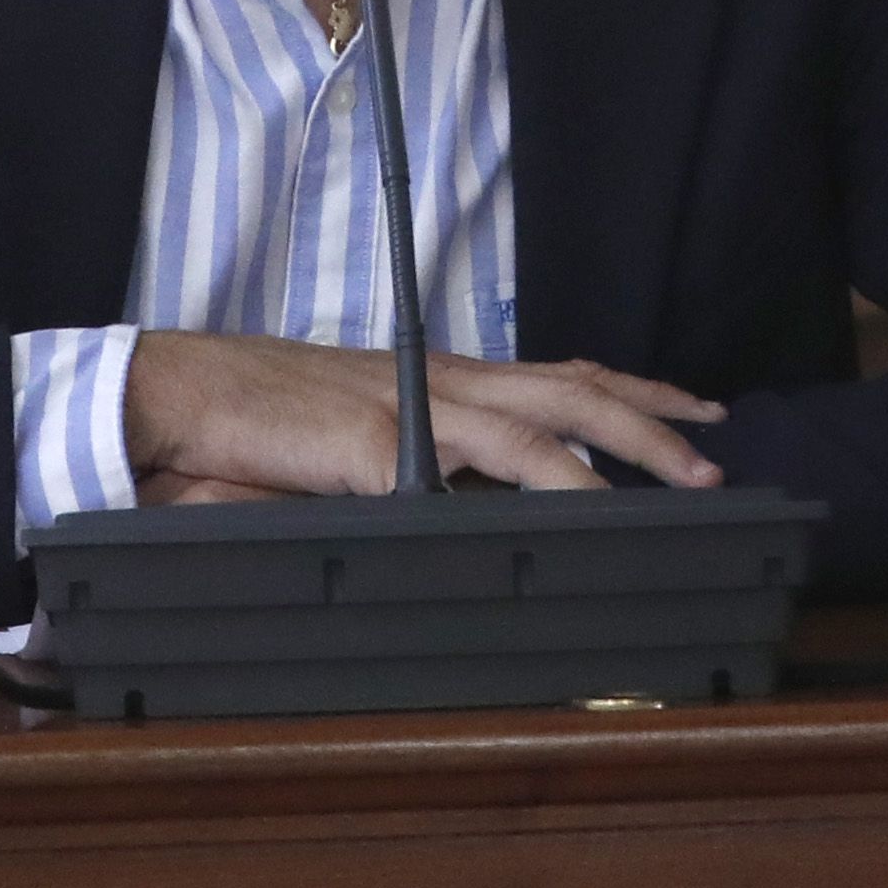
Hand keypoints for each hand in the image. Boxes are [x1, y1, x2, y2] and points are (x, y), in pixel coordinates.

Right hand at [125, 328, 728, 498]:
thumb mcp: (340, 445)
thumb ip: (402, 471)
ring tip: (686, 478)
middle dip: (653, 415)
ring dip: (627, 448)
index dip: (623, 390)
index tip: (683, 407)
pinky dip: (545, 484)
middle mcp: (435, 382)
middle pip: (571, 388)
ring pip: (548, 419)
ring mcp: (412, 407)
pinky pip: (482, 465)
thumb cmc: (243, 425)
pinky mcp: (381, 444)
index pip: (550, 376)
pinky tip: (583, 512)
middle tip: (717, 448)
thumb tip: (454, 508)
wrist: (170, 396)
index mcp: (430, 380)